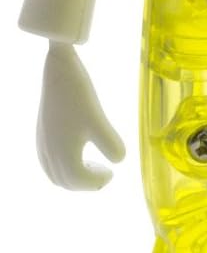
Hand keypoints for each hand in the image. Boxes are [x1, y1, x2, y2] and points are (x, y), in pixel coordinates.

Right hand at [37, 42, 125, 189]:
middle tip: (105, 172)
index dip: (97, 181)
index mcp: (62, 152)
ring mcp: (42, 142)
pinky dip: (62, 166)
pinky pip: (48, 161)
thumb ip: (111, 144)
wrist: (58, 69)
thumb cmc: (78, 94)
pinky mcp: (42, 133)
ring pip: (55, 173)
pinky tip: (77, 153)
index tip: (112, 171)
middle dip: (86, 182)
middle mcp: (49, 151)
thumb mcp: (99, 120)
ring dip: (73, 176)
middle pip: (65, 181)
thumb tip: (119, 161)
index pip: (78, 181)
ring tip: (92, 164)